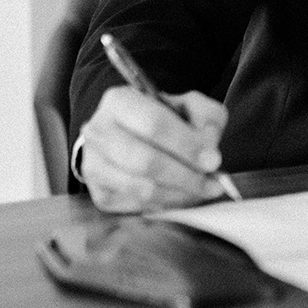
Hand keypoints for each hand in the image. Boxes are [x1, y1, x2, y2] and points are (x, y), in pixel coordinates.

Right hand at [78, 86, 229, 212]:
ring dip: (179, 194)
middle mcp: (98, 131)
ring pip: (141, 188)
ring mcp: (94, 165)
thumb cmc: (162, 119)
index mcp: (119, 101)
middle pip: (145, 161)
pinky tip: (180, 195)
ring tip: (201, 190)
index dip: (187, 145)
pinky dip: (165, 204)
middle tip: (211, 183)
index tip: (213, 160)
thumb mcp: (189, 106)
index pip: (154, 124)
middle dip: (185, 175)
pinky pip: (137, 206)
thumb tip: (209, 146)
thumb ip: (206, 117)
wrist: (129, 136)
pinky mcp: (99, 193)